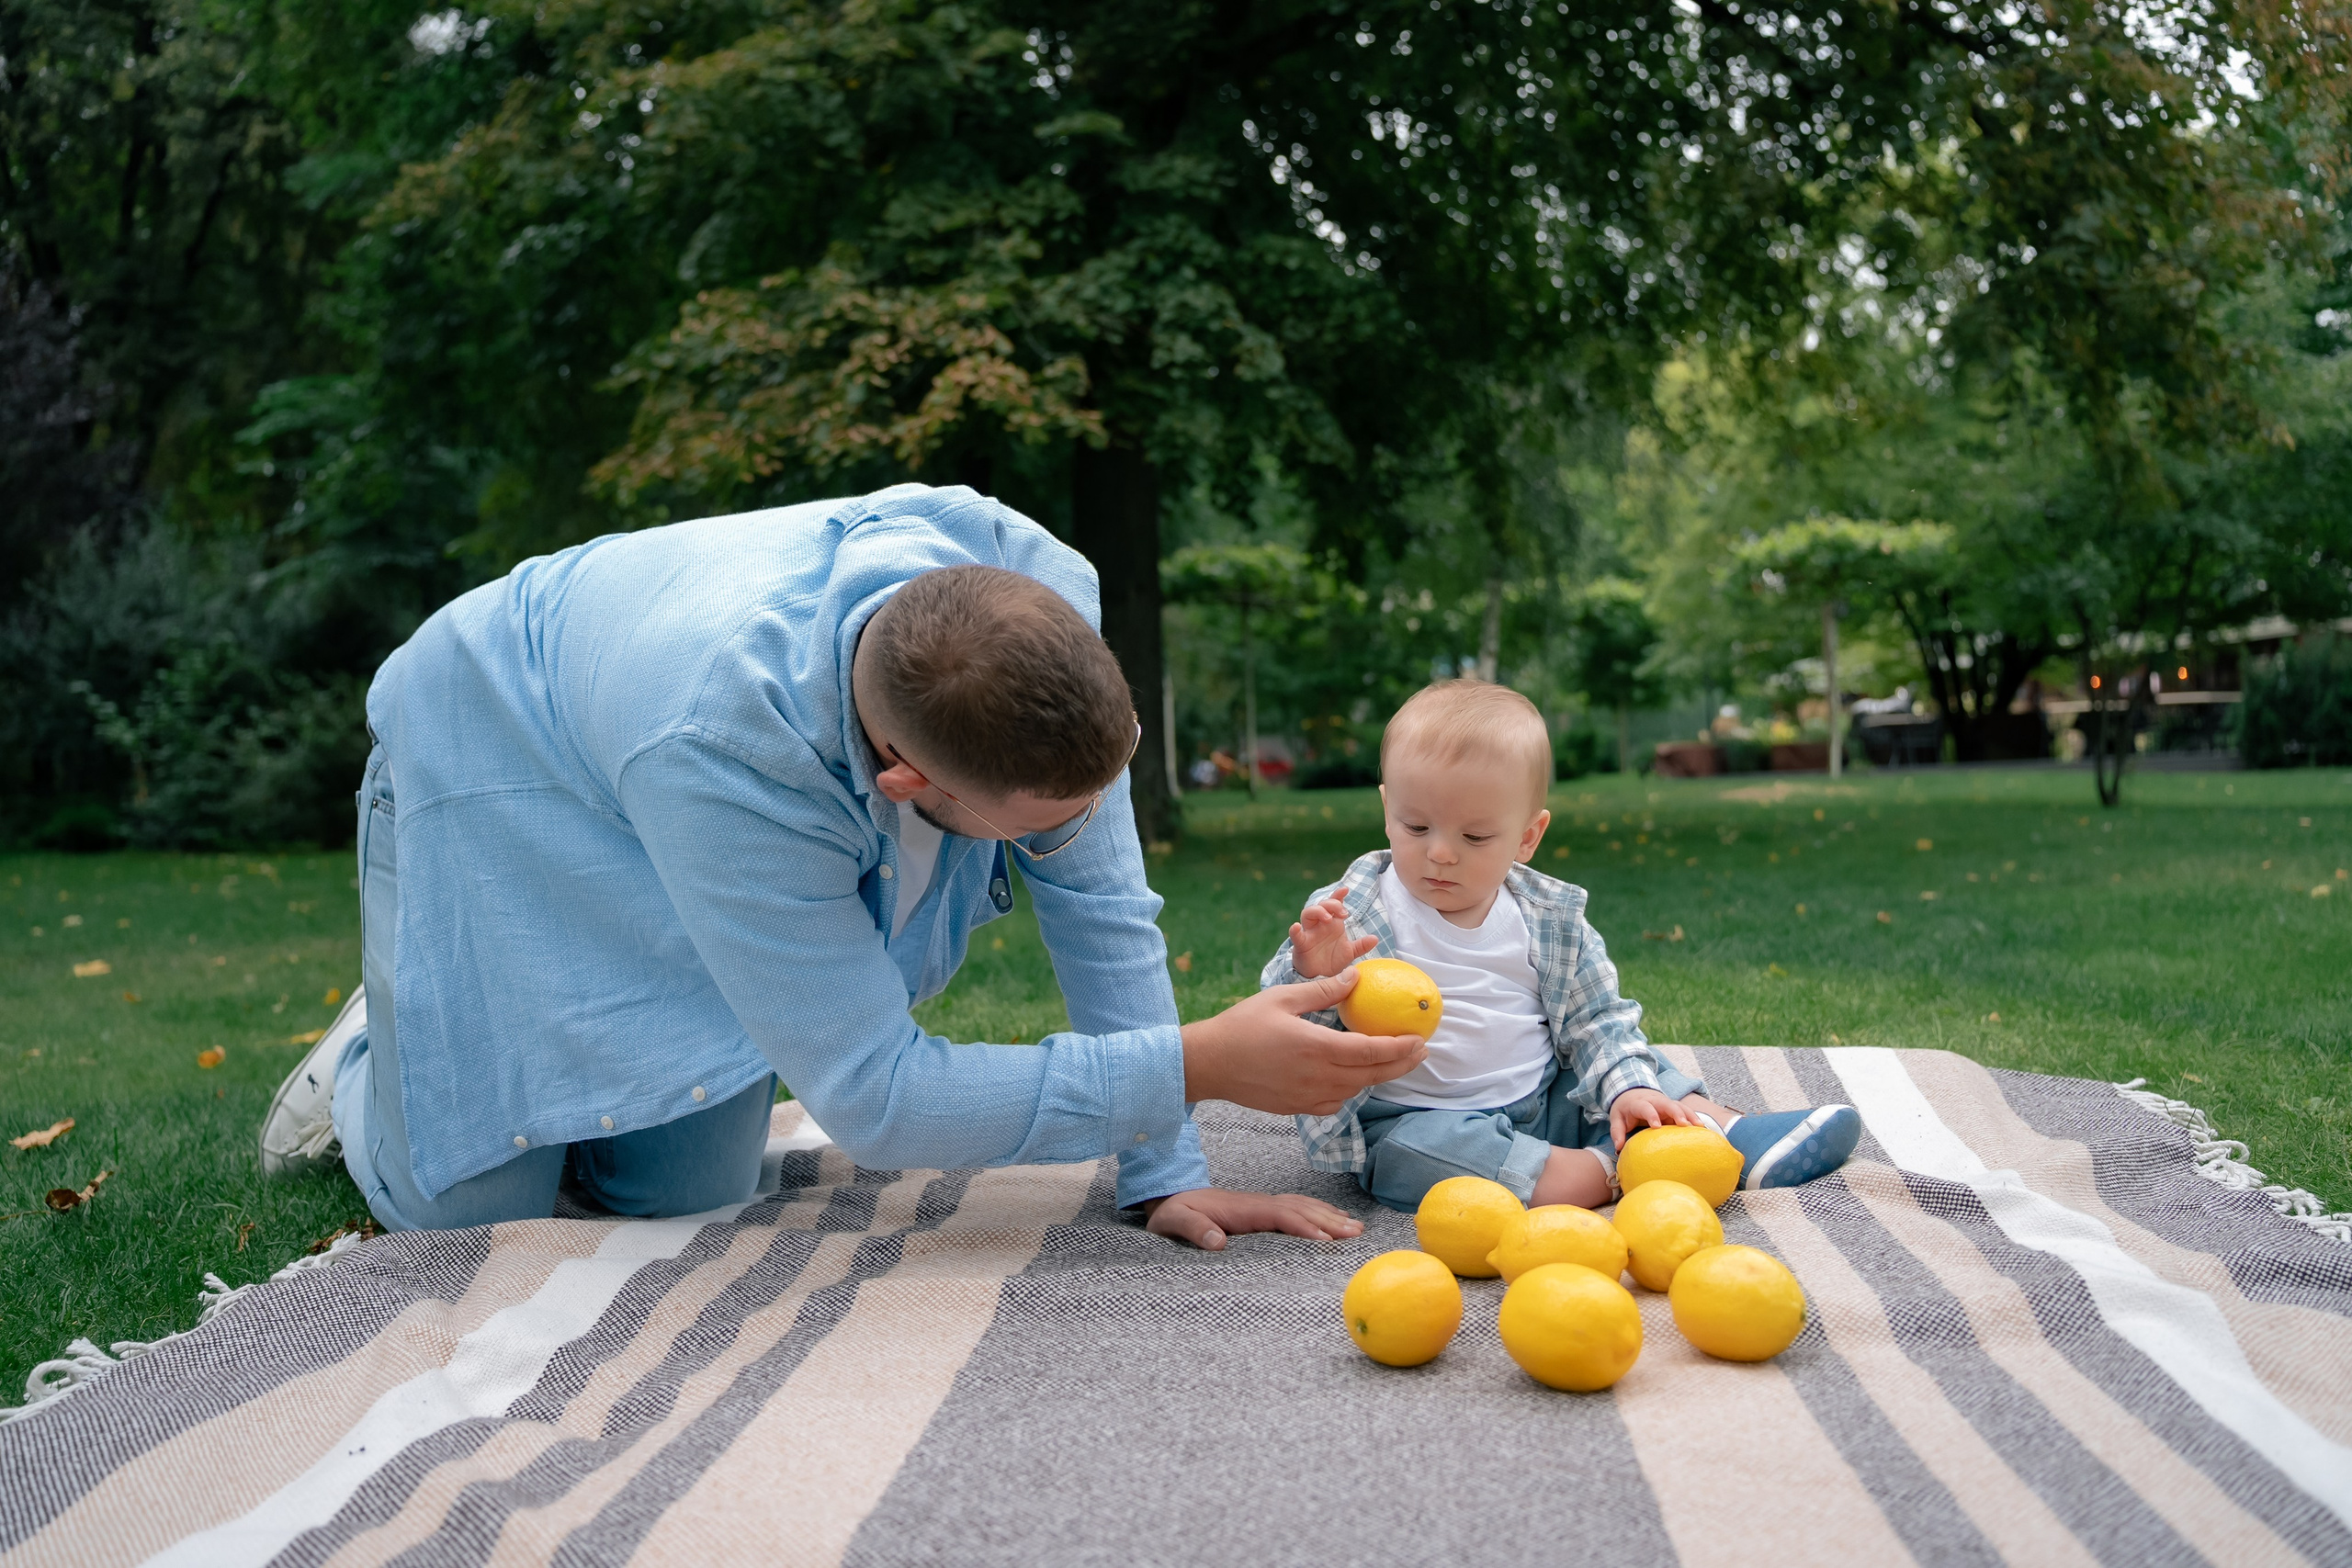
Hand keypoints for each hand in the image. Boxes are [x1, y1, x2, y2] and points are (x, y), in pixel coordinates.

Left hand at [1141, 1188, 1363, 1250]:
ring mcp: (1260, 1205)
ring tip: (1355, 1227)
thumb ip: (1193, 1228)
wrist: (1168, 1195)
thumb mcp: (1172, 1221)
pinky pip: (1295, 1208)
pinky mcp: (1260, 1210)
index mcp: (1239, 1209)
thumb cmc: (1171, 1212)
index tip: (1325, 1239)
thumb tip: (1217, 1241)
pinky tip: (1332, 1218)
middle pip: (1298, 1209)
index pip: (1278, 1216)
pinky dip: (1317, 1211)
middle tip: (1355, 1233)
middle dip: (1327, 1220)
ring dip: (1328, 1215)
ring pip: (1301, 1207)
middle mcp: (1255, 1204)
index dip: (1302, 1226)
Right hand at [1180, 969, 1427, 1114]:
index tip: (1419, 1039)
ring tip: (1393, 1061)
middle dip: (1401, 1064)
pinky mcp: (1297, 1107)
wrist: (1208, 1064)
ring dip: (1378, 1076)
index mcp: (1316, 1047)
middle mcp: (1317, 1077)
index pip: (1371, 1051)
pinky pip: (1335, 1103)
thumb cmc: (1242, 1025)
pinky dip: (1351, 1091)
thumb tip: (1356, 977)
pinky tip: (1354, 1078)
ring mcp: (1307, 1096)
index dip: (1400, 1047)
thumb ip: (1323, 990)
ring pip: (1356, 1090)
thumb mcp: (1283, 998)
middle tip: (1420, 1051)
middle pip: (1372, 1075)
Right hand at [1288, 896, 1377, 978]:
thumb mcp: (1350, 952)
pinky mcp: (1301, 944)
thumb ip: (1361, 945)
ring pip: (1307, 914)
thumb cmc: (1332, 960)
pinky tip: (1296, 926)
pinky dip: (1295, 930)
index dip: (1338, 896)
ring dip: (1317, 912)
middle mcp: (1320, 925)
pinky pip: (1296, 935)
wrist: (1321, 977)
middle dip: (1332, 904)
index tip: (1345, 890)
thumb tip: (1375, 938)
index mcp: (1333, 924)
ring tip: (1327, 918)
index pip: (1334, 905)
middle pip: (1322, 905)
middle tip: (1342, 913)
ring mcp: (1310, 933)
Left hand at [1608, 1086, 1697, 1149]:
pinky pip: (1685, 1111)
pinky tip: (1703, 1129)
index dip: (1651, 1115)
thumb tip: (1619, 1148)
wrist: (1632, 1092)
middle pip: (1668, 1104)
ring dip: (1690, 1115)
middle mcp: (1655, 1101)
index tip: (1656, 1126)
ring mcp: (1666, 1104)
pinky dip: (1694, 1118)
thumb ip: (1617, 1132)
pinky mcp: (1674, 1108)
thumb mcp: (1617, 1118)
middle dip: (1677, 1113)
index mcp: (1639, 1103)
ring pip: (1680, 1106)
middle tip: (1684, 1125)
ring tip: (1700, 1127)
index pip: (1646, 1107)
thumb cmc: (1625, 1109)